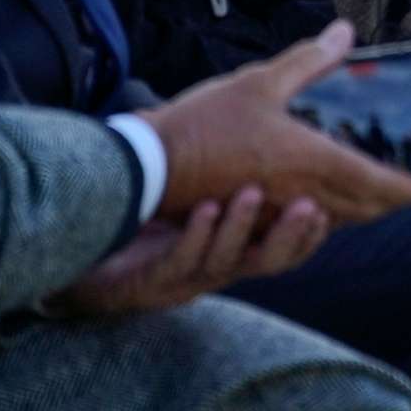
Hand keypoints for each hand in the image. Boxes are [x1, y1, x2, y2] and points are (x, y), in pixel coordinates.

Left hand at [50, 188, 329, 316]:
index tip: (328, 205)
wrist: (83, 259)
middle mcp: (217, 267)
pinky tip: (204, 209)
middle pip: (268, 261)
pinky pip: (180, 260)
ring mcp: (185, 274)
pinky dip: (196, 235)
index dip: (309, 233)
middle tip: (311, 208)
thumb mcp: (197, 203)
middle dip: (291, 236)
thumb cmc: (145, 231)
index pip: (286, 247)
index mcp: (234, 249)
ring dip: (240, 227)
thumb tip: (270, 131)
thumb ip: (234, 177)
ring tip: (249, 193)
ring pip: (225, 260)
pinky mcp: (152, 279)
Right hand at [143, 21, 410, 226]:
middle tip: (404, 189)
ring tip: (367, 193)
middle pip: (361, 209)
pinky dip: (319, 217)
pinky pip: (300, 228)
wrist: (147, 168)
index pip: (376, 183)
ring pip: (332, 221)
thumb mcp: (259, 82)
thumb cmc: (203, 122)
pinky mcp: (252, 223)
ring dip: (355, 210)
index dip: (407, 189)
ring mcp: (276, 214)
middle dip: (387, 201)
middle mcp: (300, 194)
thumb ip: (308, 60)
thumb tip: (346, 32)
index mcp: (311, 160)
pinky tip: (314, 200)